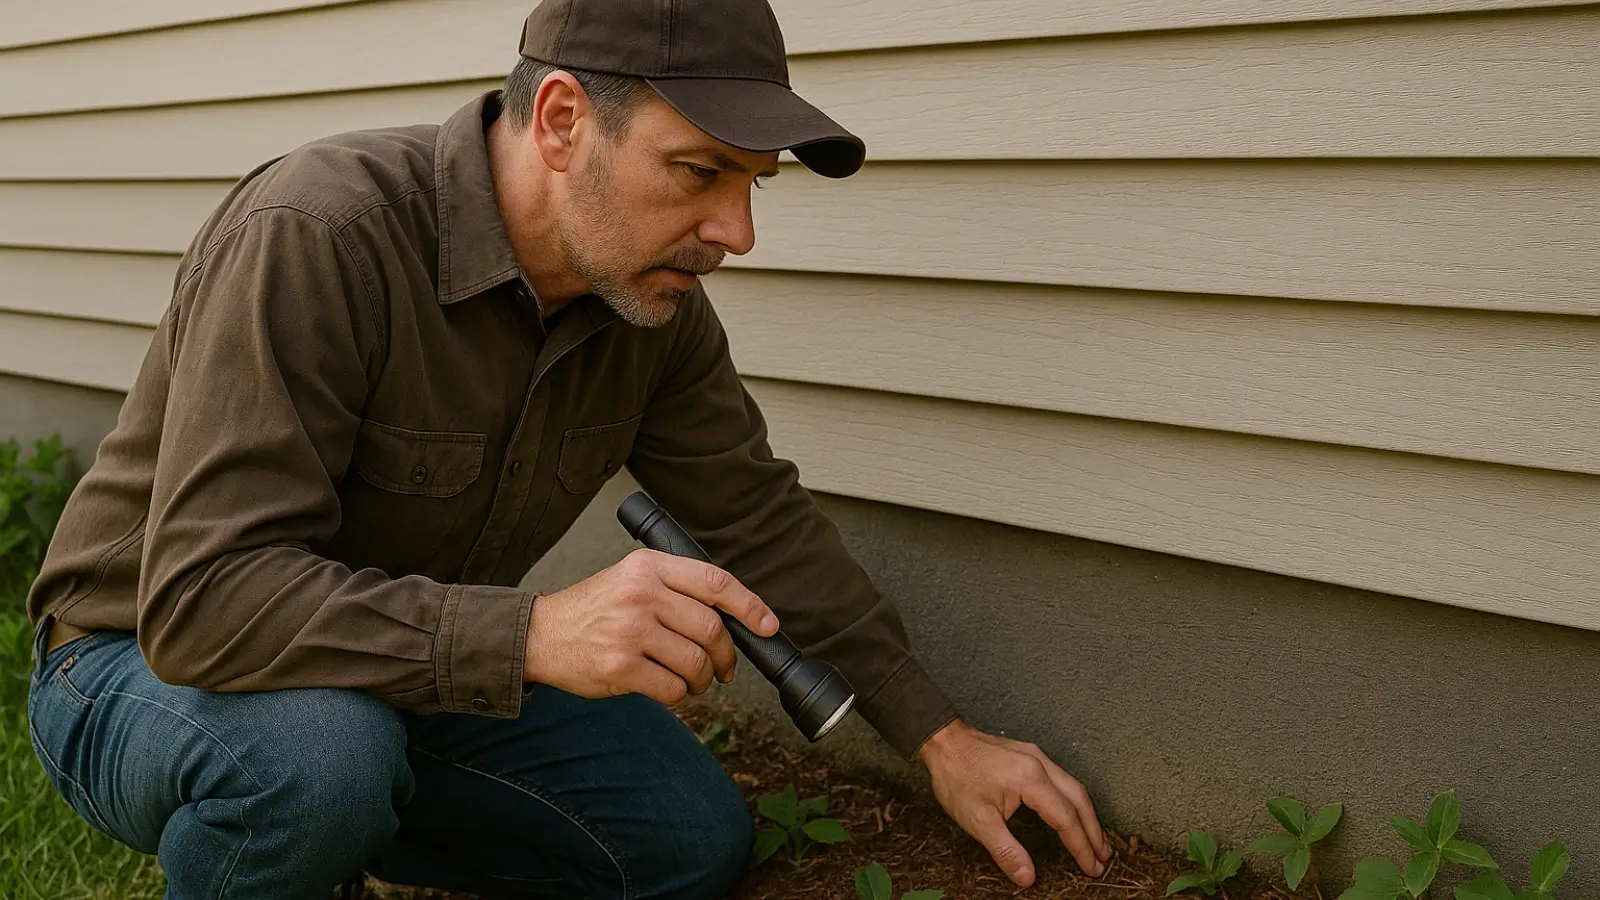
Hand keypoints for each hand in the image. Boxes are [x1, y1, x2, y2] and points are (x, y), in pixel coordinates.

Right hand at [523, 548, 779, 703]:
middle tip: (725, 668)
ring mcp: (630, 631)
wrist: (541, 634)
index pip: (715, 581)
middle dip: (727, 655)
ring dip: (704, 680)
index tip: (768, 626)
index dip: (750, 606)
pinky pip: (673, 688)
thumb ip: (676, 589)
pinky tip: (669, 688)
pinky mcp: (620, 667)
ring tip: (695, 681)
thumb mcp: (632, 579)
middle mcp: (641, 593)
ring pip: (696, 662)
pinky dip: (679, 695)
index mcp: (649, 566)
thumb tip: (735, 618)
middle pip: (712, 628)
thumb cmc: (593, 609)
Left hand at [917, 718, 1110, 886]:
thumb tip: (1027, 877)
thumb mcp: (978, 820)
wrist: (943, 740)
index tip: (1092, 868)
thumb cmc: (957, 776)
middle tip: (1104, 858)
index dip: (1081, 846)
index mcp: (1031, 779)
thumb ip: (1006, 850)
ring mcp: (1037, 757)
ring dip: (1087, 815)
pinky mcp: (1030, 756)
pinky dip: (1074, 800)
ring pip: (1074, 787)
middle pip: (1079, 800)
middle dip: (1094, 832)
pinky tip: (1074, 813)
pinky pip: (1062, 779)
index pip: (1066, 819)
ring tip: (1097, 841)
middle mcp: (1041, 764)